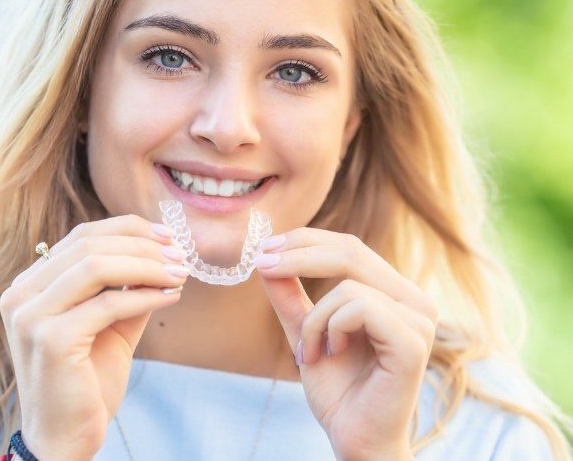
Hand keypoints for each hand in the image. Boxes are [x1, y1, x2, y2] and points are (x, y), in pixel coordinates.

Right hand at [0, 214, 188, 459]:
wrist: (67, 435)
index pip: (84, 235)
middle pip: (91, 245)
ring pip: (98, 266)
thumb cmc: (89, 377)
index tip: (169, 236)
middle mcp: (22, 294)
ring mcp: (31, 316)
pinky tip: (172, 297)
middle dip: (144, 246)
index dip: (130, 229)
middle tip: (181, 255)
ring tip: (180, 273)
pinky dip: (146, 295)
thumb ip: (130, 285)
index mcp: (32, 283)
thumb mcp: (113, 320)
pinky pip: (109, 303)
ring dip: (148, 266)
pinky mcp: (51, 340)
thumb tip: (166, 253)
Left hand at [255, 228, 436, 459]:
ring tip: (309, 352)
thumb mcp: (305, 331)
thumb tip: (266, 257)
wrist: (356, 440)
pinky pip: (359, 307)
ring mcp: (419, 319)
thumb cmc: (338, 389)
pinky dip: (330, 328)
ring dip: (314, 318)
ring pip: (348, 284)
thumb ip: (290, 296)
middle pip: (350, 251)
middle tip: (263, 264)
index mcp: (393, 292)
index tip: (265, 247)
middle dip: (299, 254)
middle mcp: (413, 299)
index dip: (306, 240)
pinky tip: (331, 354)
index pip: (349, 247)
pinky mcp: (413, 341)